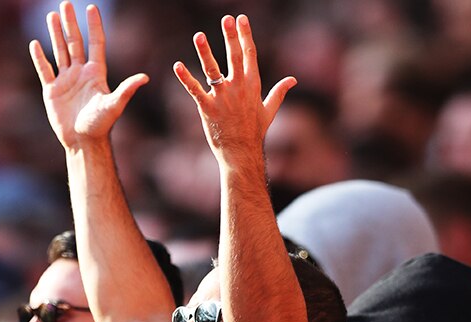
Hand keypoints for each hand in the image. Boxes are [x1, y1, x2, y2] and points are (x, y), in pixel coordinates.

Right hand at [29, 2, 146, 149]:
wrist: (83, 141)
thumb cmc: (101, 125)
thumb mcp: (114, 105)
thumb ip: (127, 89)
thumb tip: (145, 77)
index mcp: (96, 73)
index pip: (95, 43)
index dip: (94, 26)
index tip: (92, 7)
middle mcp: (81, 73)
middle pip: (75, 42)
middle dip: (71, 23)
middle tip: (66, 3)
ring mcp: (66, 81)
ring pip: (59, 51)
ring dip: (55, 33)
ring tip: (52, 15)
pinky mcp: (52, 91)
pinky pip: (44, 70)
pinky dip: (39, 57)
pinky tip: (35, 43)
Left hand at [172, 14, 295, 159]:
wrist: (242, 153)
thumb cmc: (255, 132)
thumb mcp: (269, 110)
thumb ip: (278, 92)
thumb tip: (292, 80)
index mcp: (253, 85)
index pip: (249, 54)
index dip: (245, 35)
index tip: (241, 19)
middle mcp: (238, 88)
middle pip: (234, 56)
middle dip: (230, 36)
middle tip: (226, 19)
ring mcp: (222, 97)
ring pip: (212, 69)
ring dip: (205, 51)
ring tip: (199, 35)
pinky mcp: (207, 108)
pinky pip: (195, 89)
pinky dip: (186, 77)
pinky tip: (178, 65)